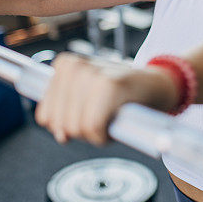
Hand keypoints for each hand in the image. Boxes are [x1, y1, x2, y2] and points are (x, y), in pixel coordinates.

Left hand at [34, 53, 178, 145]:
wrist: (157, 84)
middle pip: (60, 124)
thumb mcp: (85, 96)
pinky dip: (105, 136)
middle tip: (104, 114)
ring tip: (112, 114)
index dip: (69, 124)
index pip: (45, 116)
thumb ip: (64, 113)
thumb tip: (61, 135)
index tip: (90, 112)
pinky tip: (117, 120)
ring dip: (96, 133)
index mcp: (64, 65)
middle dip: (82, 130)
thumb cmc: (121, 94)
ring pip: (76, 128)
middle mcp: (75, 66)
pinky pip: (93, 128)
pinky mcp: (109, 86)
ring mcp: (91, 74)